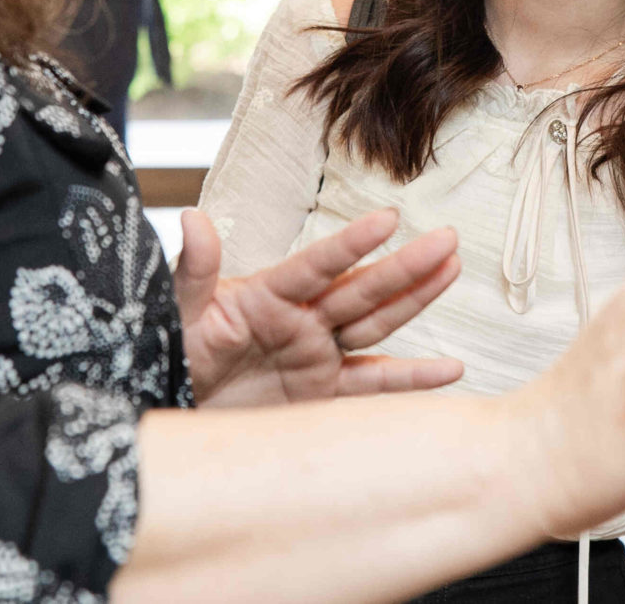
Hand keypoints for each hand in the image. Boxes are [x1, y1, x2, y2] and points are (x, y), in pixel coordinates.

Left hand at [173, 206, 465, 407]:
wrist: (176, 408)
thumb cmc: (172, 355)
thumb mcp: (180, 315)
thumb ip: (194, 271)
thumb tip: (192, 217)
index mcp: (269, 294)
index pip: (318, 265)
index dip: (352, 244)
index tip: (389, 218)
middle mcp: (303, 318)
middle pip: (362, 288)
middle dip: (406, 265)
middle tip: (448, 238)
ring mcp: (318, 354)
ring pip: (377, 323)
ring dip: (416, 299)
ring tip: (452, 269)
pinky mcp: (324, 392)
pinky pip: (374, 385)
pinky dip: (412, 379)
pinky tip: (451, 369)